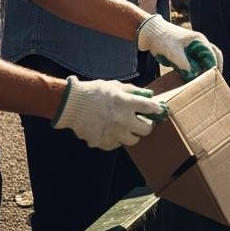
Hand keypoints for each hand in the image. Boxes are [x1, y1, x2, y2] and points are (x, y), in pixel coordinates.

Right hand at [52, 76, 166, 149]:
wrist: (71, 105)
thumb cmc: (94, 92)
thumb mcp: (115, 85)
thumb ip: (133, 91)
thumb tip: (148, 94)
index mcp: (126, 103)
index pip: (150, 108)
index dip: (157, 109)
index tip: (158, 110)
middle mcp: (122, 120)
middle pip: (146, 130)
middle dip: (147, 126)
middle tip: (143, 122)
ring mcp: (113, 133)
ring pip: (133, 141)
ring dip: (132, 134)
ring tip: (127, 127)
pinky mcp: (102, 142)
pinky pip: (116, 145)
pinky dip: (116, 139)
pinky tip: (112, 131)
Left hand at [136, 14, 223, 78]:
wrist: (149, 33)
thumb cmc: (163, 39)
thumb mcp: (174, 53)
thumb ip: (185, 66)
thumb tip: (195, 77)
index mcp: (199, 41)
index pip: (213, 55)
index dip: (214, 68)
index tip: (213, 79)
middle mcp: (199, 44)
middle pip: (212, 57)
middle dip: (213, 69)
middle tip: (214, 81)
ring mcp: (192, 49)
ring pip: (204, 61)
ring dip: (205, 70)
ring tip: (204, 82)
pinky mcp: (185, 54)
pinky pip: (194, 63)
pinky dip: (195, 71)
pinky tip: (192, 79)